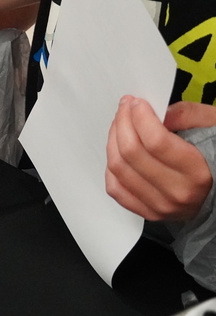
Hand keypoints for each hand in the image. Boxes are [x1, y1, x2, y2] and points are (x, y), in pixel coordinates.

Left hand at [106, 97, 214, 220]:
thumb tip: (154, 113)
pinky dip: (111, 166)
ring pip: (118, 168)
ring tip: (119, 124)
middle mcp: (177, 193)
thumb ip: (187, 115)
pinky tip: (118, 150)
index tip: (136, 102)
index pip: (156, 142)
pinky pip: (115, 188)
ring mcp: (160, 206)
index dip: (140, 117)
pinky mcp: (147, 212)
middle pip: (132, 153)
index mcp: (198, 172)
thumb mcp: (213, 128)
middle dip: (122, 123)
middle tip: (124, 107)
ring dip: (113, 139)